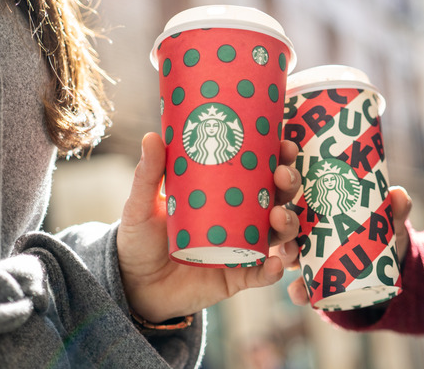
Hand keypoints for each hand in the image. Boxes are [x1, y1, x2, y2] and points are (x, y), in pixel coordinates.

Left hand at [117, 133, 301, 322]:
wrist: (134, 285)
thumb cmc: (140, 238)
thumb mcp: (143, 204)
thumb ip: (149, 174)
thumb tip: (152, 137)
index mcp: (225, 193)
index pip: (259, 170)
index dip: (279, 157)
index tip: (284, 144)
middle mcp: (241, 218)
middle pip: (277, 197)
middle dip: (289, 184)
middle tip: (283, 175)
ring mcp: (242, 248)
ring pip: (277, 234)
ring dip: (287, 223)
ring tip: (279, 216)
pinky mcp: (237, 277)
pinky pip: (262, 274)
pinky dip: (272, 270)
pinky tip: (275, 263)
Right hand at [285, 185, 411, 305]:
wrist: (387, 271)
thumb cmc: (378, 234)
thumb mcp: (387, 221)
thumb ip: (394, 209)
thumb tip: (399, 195)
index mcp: (313, 209)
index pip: (292, 195)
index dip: (283, 185)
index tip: (285, 177)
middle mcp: (302, 233)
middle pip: (283, 225)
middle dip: (280, 222)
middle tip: (284, 217)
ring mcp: (304, 260)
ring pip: (286, 256)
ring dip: (284, 255)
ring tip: (292, 255)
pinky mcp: (312, 284)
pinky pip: (299, 289)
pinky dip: (298, 292)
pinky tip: (301, 293)